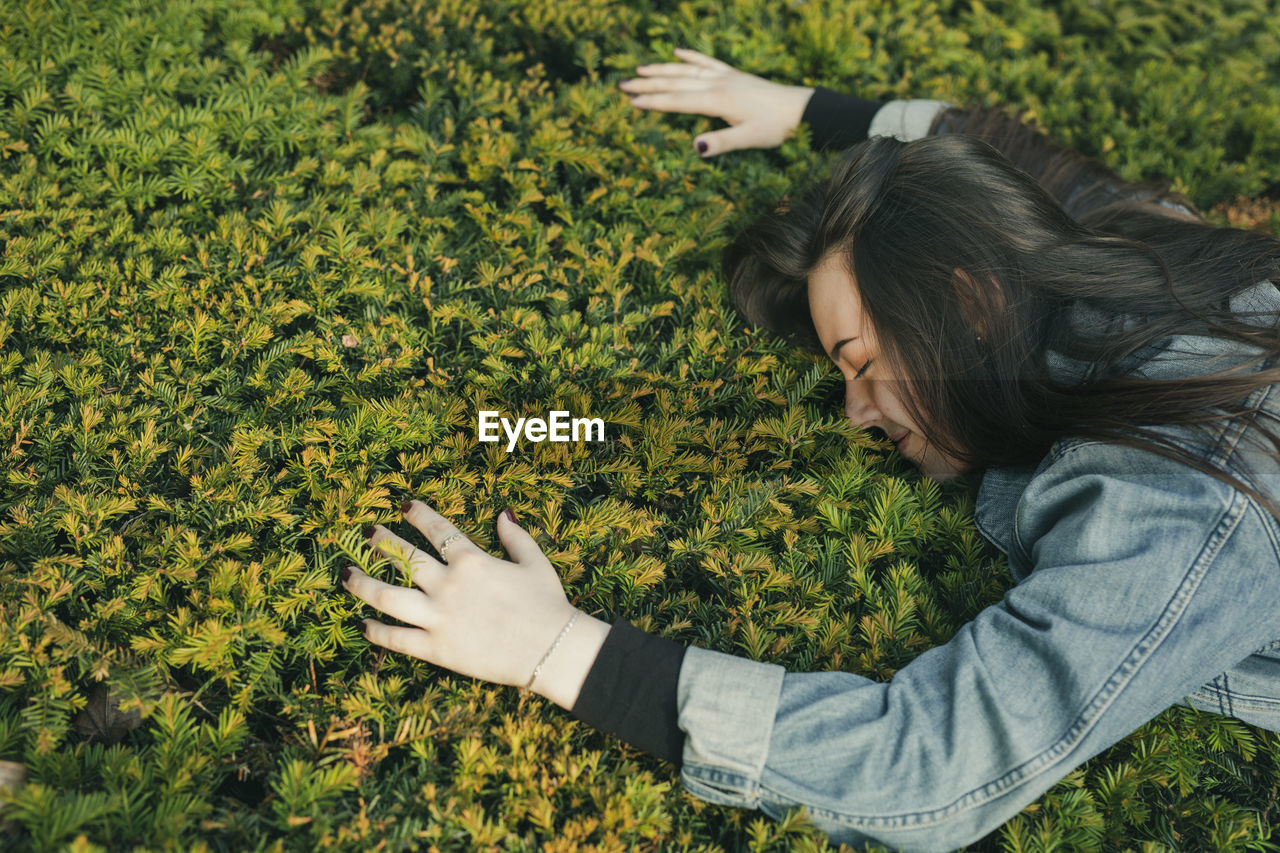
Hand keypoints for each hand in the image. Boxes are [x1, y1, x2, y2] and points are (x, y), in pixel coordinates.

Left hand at [342, 501, 610, 708]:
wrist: (552, 649)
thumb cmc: (548, 604)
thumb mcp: (535, 562)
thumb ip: (515, 537)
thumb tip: (502, 513)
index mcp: (471, 561)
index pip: (436, 529)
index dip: (417, 514)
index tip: (402, 505)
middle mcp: (448, 585)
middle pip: (402, 558)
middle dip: (379, 542)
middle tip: (365, 533)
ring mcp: (438, 617)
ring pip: (385, 595)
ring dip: (360, 582)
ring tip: (345, 574)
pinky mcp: (435, 648)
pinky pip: (395, 638)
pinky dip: (375, 630)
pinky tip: (363, 623)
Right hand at [617, 47, 814, 157]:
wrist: (800, 109)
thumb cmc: (775, 128)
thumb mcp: (749, 140)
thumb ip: (722, 143)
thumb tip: (696, 147)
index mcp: (718, 100)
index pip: (678, 101)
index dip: (653, 102)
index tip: (630, 103)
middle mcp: (718, 84)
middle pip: (676, 83)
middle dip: (648, 84)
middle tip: (622, 85)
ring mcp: (725, 76)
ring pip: (687, 70)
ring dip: (662, 69)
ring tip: (640, 69)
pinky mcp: (734, 75)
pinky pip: (707, 62)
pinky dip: (690, 57)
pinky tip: (676, 52)